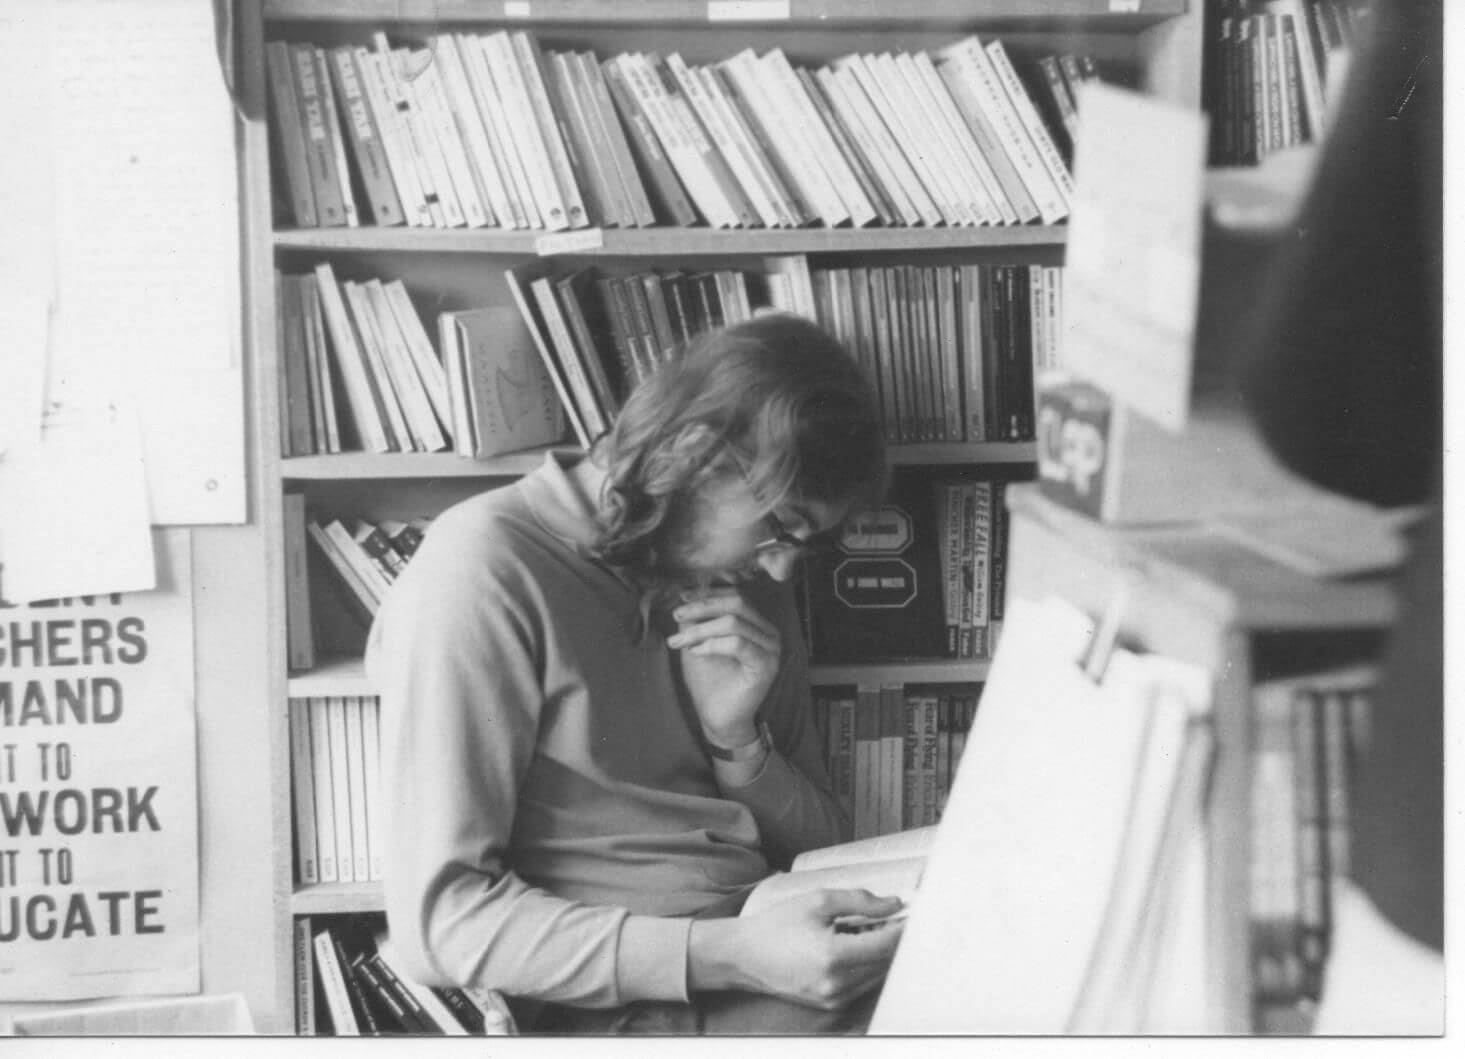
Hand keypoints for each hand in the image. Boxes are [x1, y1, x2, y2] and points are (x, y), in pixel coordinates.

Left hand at [668, 587, 780, 745]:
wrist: (717, 717)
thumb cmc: (709, 680)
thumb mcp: (698, 641)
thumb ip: (698, 619)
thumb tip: (687, 596)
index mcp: (757, 623)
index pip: (735, 596)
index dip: (707, 594)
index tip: (681, 598)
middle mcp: (769, 632)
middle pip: (737, 603)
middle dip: (702, 607)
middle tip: (677, 616)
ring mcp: (771, 649)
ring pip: (734, 622)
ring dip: (700, 629)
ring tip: (679, 641)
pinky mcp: (766, 666)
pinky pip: (738, 644)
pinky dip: (712, 644)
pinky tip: (695, 652)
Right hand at [688, 889, 905, 1009]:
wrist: (743, 957)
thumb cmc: (778, 925)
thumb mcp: (818, 901)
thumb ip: (860, 901)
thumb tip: (895, 904)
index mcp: (834, 957)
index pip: (887, 944)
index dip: (904, 927)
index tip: (913, 911)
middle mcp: (837, 985)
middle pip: (887, 963)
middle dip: (895, 939)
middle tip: (894, 916)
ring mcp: (834, 1000)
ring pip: (878, 976)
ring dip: (883, 953)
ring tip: (871, 929)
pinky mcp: (831, 1007)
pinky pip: (863, 985)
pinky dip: (868, 966)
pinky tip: (857, 947)